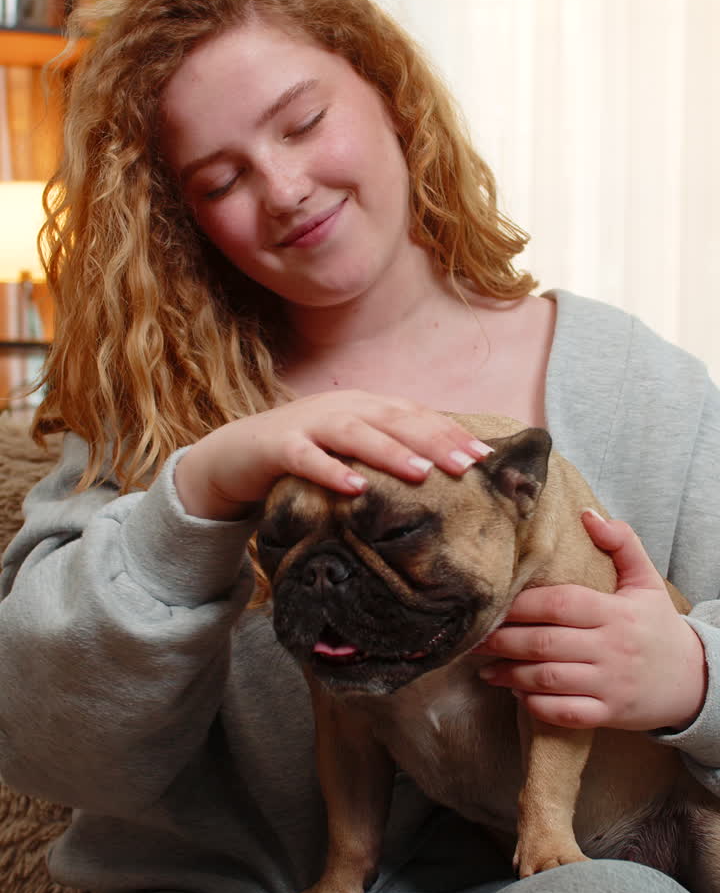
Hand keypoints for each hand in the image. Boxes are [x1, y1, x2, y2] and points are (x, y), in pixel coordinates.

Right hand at [174, 390, 491, 518]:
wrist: (234, 455)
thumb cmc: (304, 456)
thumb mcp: (351, 450)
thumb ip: (388, 454)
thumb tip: (443, 476)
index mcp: (365, 406)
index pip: (415, 416)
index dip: (450, 433)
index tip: (485, 456)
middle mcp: (341, 408)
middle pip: (394, 420)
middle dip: (433, 441)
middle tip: (467, 465)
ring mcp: (308, 424)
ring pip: (355, 433)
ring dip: (390, 452)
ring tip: (422, 473)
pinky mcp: (277, 446)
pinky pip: (306, 458)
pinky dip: (331, 470)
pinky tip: (354, 486)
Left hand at [473, 510, 706, 732]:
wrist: (695, 680)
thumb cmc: (658, 627)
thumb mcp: (646, 582)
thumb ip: (622, 544)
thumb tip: (586, 513)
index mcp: (616, 612)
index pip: (560, 604)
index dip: (522, 606)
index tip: (494, 605)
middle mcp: (611, 648)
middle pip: (545, 643)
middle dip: (503, 641)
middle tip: (474, 639)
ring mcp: (610, 684)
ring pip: (549, 680)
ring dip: (510, 675)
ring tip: (485, 668)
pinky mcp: (609, 713)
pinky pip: (565, 713)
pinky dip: (537, 705)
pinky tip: (518, 693)